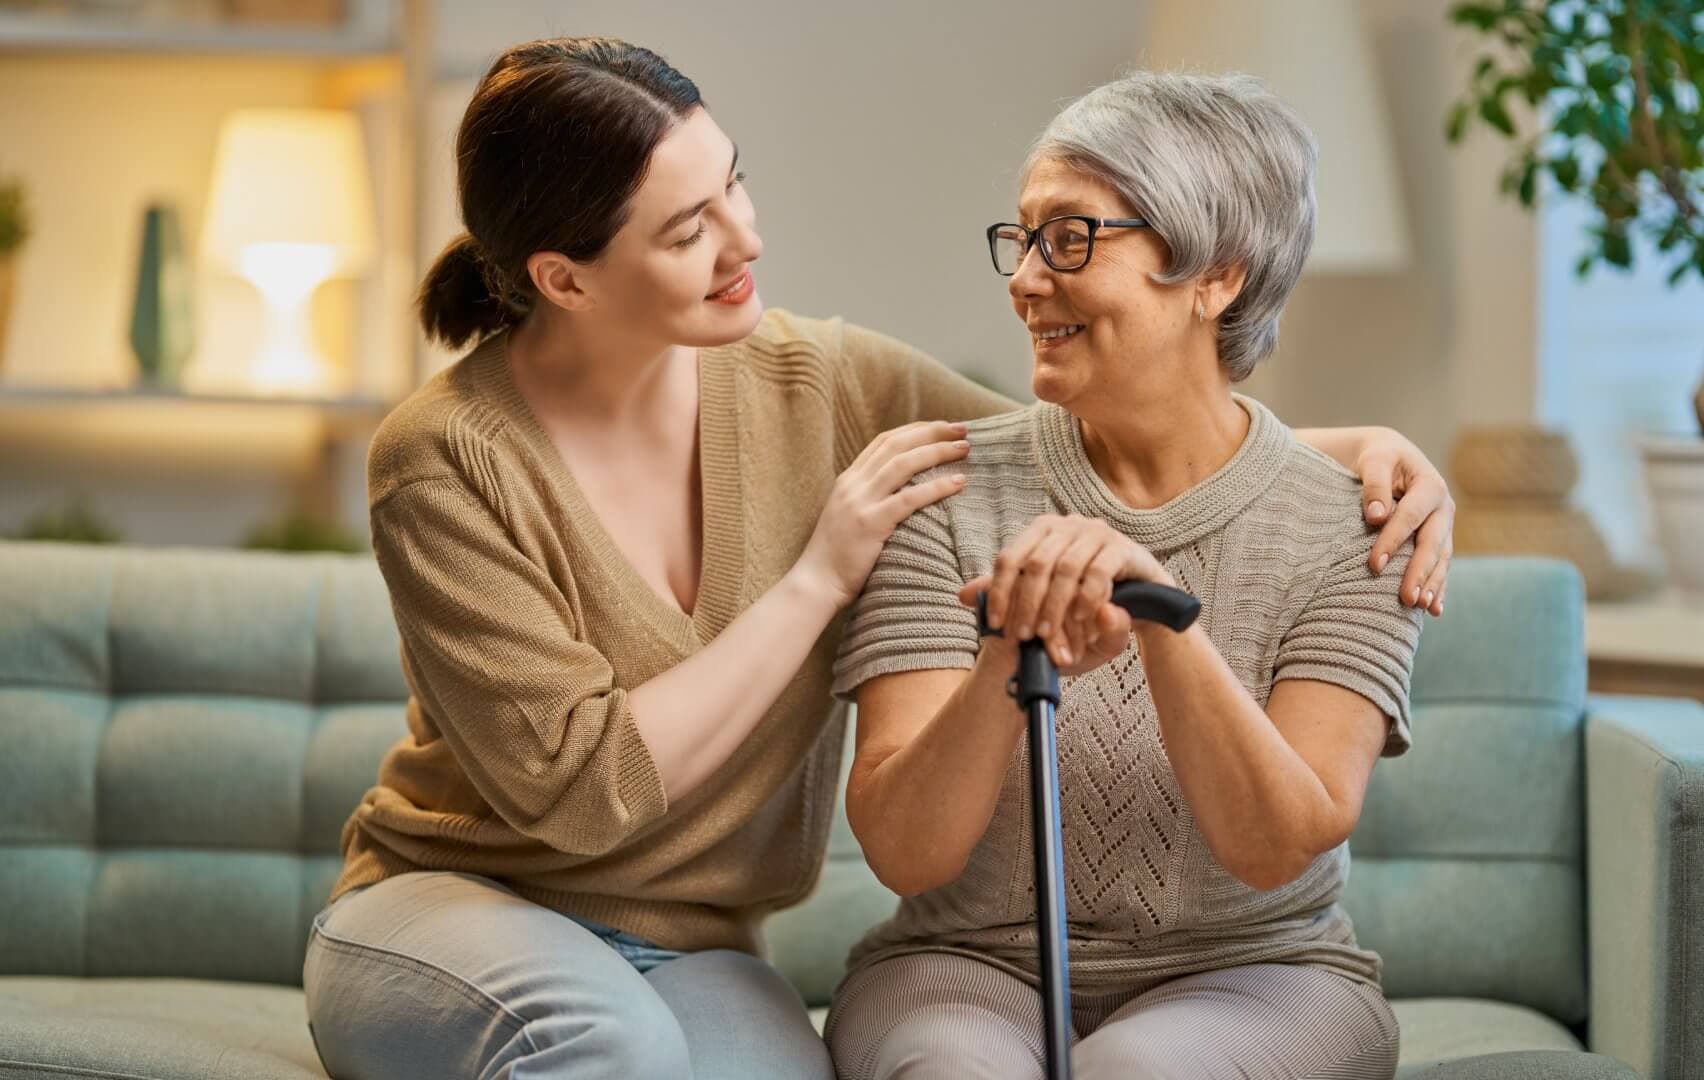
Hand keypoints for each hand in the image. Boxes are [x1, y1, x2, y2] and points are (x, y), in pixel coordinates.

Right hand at [794, 421, 970, 608]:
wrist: (816, 583)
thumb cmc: (838, 556)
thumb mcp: (849, 516)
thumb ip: (869, 499)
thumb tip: (903, 491)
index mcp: (848, 480)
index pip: (884, 441)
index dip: (915, 429)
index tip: (942, 427)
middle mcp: (853, 484)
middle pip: (897, 445)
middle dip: (932, 432)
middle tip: (962, 430)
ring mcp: (860, 502)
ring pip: (904, 464)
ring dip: (938, 452)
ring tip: (964, 449)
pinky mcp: (871, 523)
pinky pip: (909, 498)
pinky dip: (936, 487)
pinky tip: (958, 483)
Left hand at [958, 513, 1170, 673]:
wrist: (1142, 602)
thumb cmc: (1084, 602)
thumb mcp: (1042, 602)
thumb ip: (1008, 594)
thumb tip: (961, 595)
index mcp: (1040, 531)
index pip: (1009, 557)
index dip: (998, 591)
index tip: (995, 624)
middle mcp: (1065, 524)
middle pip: (1035, 563)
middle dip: (1025, 604)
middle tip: (1022, 636)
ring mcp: (1095, 532)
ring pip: (1064, 568)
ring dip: (1053, 606)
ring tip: (1047, 634)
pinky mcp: (1121, 547)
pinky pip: (1098, 573)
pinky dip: (1085, 600)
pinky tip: (1079, 621)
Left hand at [1355, 428, 1454, 616]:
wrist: (1388, 455)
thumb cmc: (1377, 457)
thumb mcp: (1374, 460)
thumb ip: (1374, 485)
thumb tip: (1376, 517)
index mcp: (1430, 485)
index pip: (1411, 517)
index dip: (1393, 541)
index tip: (1374, 565)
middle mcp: (1443, 507)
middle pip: (1432, 543)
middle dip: (1420, 572)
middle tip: (1406, 598)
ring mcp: (1443, 525)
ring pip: (1441, 558)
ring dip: (1432, 584)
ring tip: (1421, 607)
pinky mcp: (1438, 538)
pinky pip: (1441, 565)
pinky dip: (1439, 586)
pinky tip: (1435, 610)